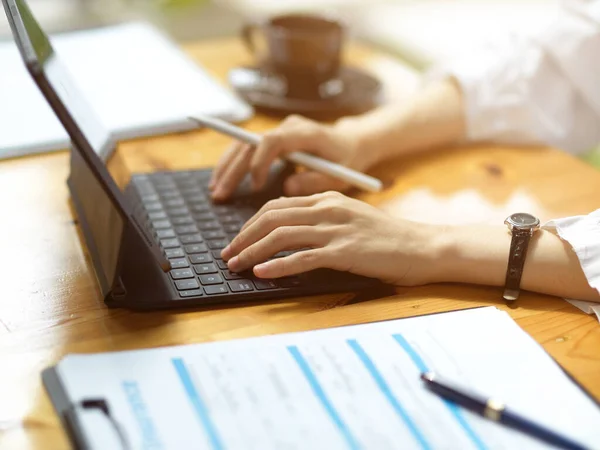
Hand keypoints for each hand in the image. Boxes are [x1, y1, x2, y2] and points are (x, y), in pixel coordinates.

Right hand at [209, 115, 376, 200]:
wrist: (352, 142)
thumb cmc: (348, 160)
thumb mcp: (340, 175)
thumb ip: (315, 180)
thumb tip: (288, 187)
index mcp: (305, 132)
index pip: (272, 141)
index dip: (260, 162)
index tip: (257, 186)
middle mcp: (287, 127)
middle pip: (251, 144)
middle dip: (234, 170)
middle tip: (220, 194)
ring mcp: (279, 130)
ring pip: (244, 145)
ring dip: (227, 167)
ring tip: (215, 191)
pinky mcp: (274, 138)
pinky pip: (247, 148)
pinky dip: (233, 164)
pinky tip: (221, 181)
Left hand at [220, 191, 440, 285]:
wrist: (421, 247)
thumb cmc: (387, 238)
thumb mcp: (351, 218)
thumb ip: (323, 219)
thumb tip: (290, 232)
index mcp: (327, 199)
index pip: (277, 206)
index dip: (251, 224)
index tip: (237, 240)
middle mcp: (328, 209)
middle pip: (271, 217)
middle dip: (243, 237)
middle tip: (227, 254)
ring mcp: (336, 230)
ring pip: (281, 236)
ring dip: (252, 251)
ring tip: (235, 265)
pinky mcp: (344, 251)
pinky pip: (302, 257)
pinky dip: (278, 265)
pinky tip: (262, 273)